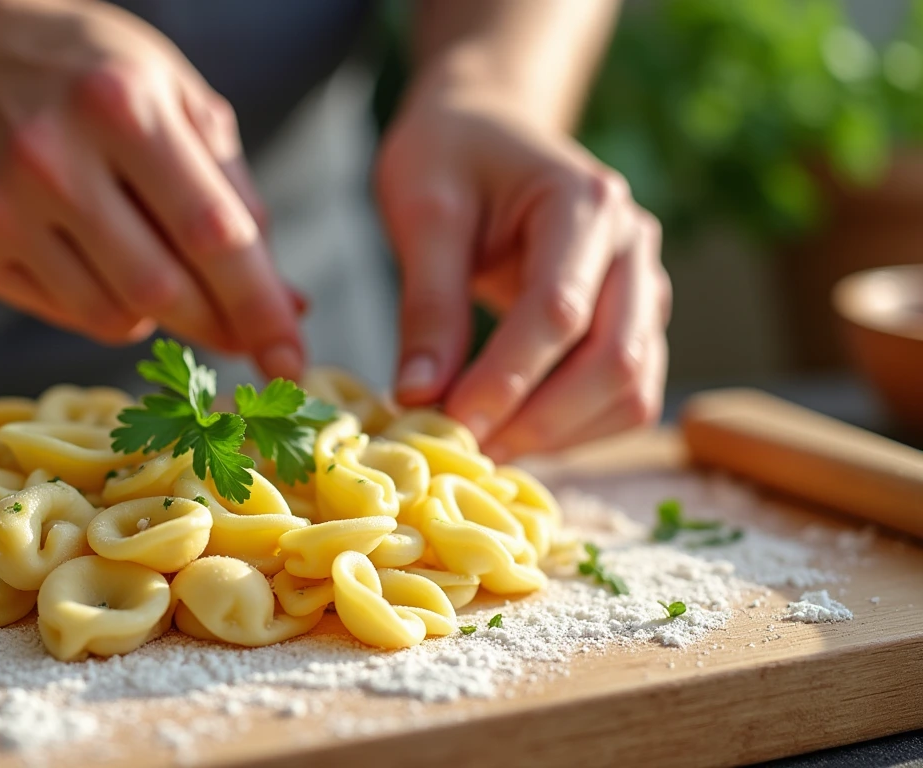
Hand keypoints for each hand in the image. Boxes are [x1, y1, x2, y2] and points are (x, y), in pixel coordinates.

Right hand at [0, 0, 302, 378]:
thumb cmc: (93, 75)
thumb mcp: (177, 96)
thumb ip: (235, 195)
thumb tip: (287, 303)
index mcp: (120, 104)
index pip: (209, 231)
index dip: (258, 304)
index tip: (293, 359)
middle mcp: (51, 157)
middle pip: (160, 289)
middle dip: (216, 324)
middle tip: (244, 334)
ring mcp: (0, 208)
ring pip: (112, 317)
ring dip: (157, 313)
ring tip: (152, 258)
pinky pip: (66, 315)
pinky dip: (104, 304)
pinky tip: (96, 254)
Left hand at [375, 74, 670, 461]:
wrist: (486, 127)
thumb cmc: (449, 157)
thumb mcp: (423, 213)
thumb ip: (427, 305)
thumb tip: (418, 398)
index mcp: (585, 203)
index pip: (559, 311)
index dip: (506, 379)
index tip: (448, 422)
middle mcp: (632, 246)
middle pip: (615, 361)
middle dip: (539, 420)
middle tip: (464, 450)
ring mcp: (644, 287)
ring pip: (631, 390)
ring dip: (561, 436)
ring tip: (482, 449)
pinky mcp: (634, 322)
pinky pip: (625, 396)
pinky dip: (574, 431)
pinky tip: (513, 436)